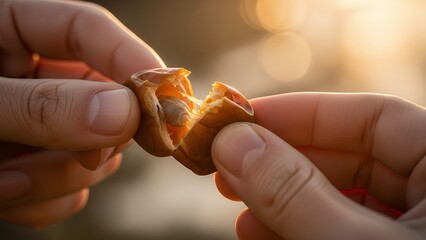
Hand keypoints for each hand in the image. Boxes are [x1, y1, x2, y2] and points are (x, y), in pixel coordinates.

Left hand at [0, 0, 163, 227]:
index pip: (89, 29)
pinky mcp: (35, 163)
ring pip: (91, 151)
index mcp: (7, 31)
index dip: (131, 57)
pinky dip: (43, 201)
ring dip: (56, 176)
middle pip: (102, 98)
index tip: (164, 94)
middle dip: (90, 136)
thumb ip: (38, 104)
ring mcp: (40, 124)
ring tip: (1, 180)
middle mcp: (33, 76)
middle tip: (77, 156)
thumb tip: (123, 112)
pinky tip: (3, 194)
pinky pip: (69, 187)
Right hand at [212, 93, 425, 238]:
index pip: (375, 117)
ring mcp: (417, 229)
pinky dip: (298, 228)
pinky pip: (342, 230)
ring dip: (282, 200)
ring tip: (238, 207)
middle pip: (350, 158)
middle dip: (281, 162)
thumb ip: (297, 194)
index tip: (242, 118)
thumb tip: (232, 142)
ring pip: (341, 198)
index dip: (303, 113)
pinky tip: (261, 232)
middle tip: (228, 164)